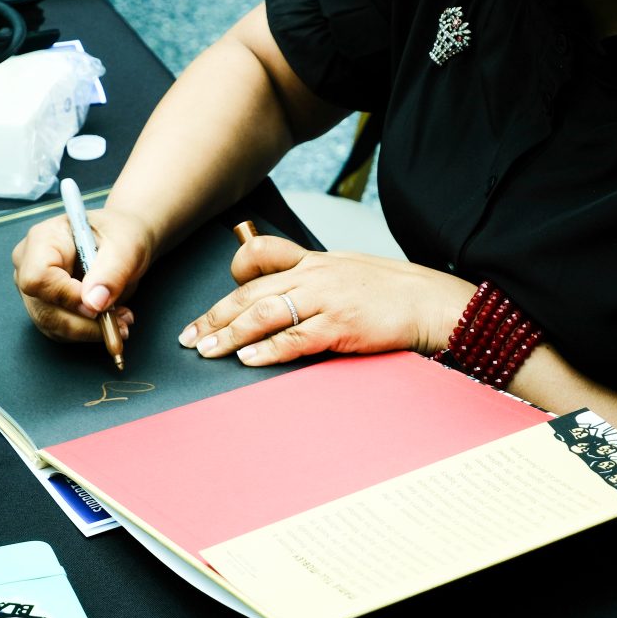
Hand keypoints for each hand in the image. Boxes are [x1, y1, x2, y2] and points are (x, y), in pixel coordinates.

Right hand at [12, 207, 152, 342]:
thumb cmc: (123, 232)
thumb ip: (111, 272)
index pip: (38, 278)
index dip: (67, 297)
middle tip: (121, 321)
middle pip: (43, 308)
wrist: (126, 238)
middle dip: (85, 322)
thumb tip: (93, 304)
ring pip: (52, 325)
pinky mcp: (45, 305)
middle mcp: (29, 264)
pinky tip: (111, 320)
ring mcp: (35, 288)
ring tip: (122, 319)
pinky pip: (60, 331)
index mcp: (43, 239)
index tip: (99, 305)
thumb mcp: (127, 245)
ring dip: (90, 330)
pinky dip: (88, 332)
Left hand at [177, 235, 473, 364]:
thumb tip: (280, 296)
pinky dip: (269, 349)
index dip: (230, 279)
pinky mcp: (341, 325)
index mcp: (312, 260)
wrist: (429, 300)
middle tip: (188, 337)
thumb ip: (311, 278)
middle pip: (252, 291)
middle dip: (215, 315)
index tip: (210, 306)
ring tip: (207, 350)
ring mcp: (326, 298)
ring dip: (231, 333)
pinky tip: (248, 359)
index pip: (259, 258)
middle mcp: (313, 274)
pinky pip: (297, 337)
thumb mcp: (345, 270)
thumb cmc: (388, 290)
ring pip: (266, 312)